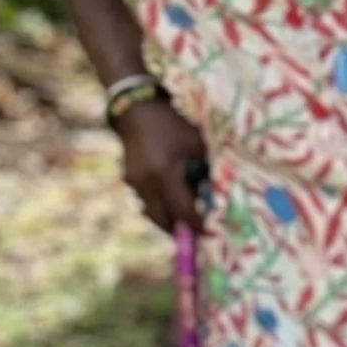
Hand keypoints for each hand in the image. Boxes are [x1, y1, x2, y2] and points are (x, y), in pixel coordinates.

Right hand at [116, 98, 209, 234]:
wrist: (137, 111)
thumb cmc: (174, 125)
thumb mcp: (197, 146)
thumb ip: (206, 172)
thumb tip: (216, 197)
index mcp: (164, 173)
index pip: (182, 211)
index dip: (197, 226)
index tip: (211, 235)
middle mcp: (146, 183)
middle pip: (163, 219)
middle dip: (181, 230)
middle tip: (198, 233)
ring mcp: (134, 182)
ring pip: (153, 212)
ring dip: (170, 218)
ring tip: (188, 217)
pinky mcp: (129, 180)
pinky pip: (147, 200)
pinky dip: (161, 205)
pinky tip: (174, 198)